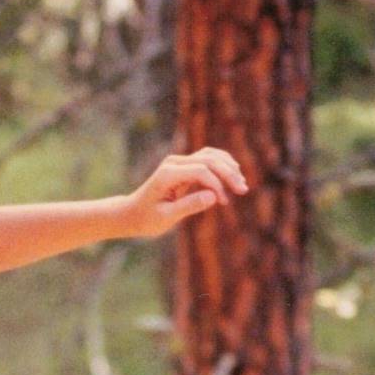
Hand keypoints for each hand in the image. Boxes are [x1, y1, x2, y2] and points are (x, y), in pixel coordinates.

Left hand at [122, 146, 248, 236]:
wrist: (132, 213)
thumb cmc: (146, 219)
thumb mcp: (166, 217)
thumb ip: (189, 206)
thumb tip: (213, 196)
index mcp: (168, 174)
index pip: (201, 171)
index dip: (217, 184)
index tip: (224, 201)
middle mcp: (174, 163)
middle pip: (208, 159)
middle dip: (228, 173)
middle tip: (243, 190)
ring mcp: (178, 162)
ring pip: (210, 155)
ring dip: (228, 167)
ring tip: (241, 184)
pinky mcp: (184, 166)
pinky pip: (207, 159)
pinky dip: (222, 166)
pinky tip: (233, 175)